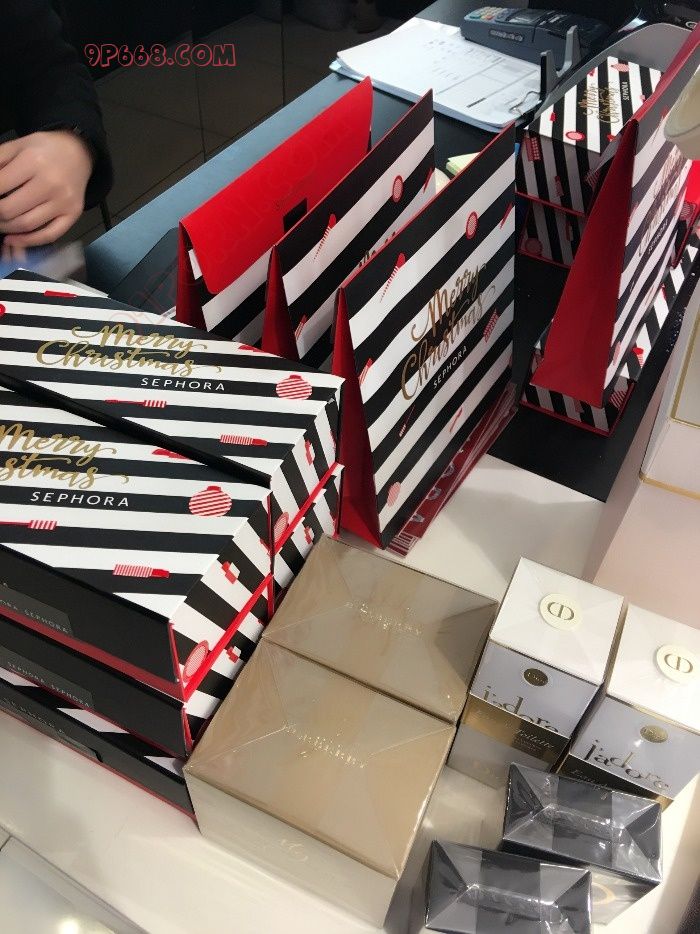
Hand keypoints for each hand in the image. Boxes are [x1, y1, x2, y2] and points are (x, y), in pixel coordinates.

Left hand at [0, 130, 92, 248]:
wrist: (78, 153)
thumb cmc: (44, 149)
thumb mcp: (17, 145)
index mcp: (33, 161)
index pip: (0, 186)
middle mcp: (50, 183)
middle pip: (10, 210)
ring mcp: (63, 202)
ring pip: (26, 225)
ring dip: (6, 228)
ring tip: (0, 223)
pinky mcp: (73, 214)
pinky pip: (49, 235)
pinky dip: (28, 241)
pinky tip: (13, 239)